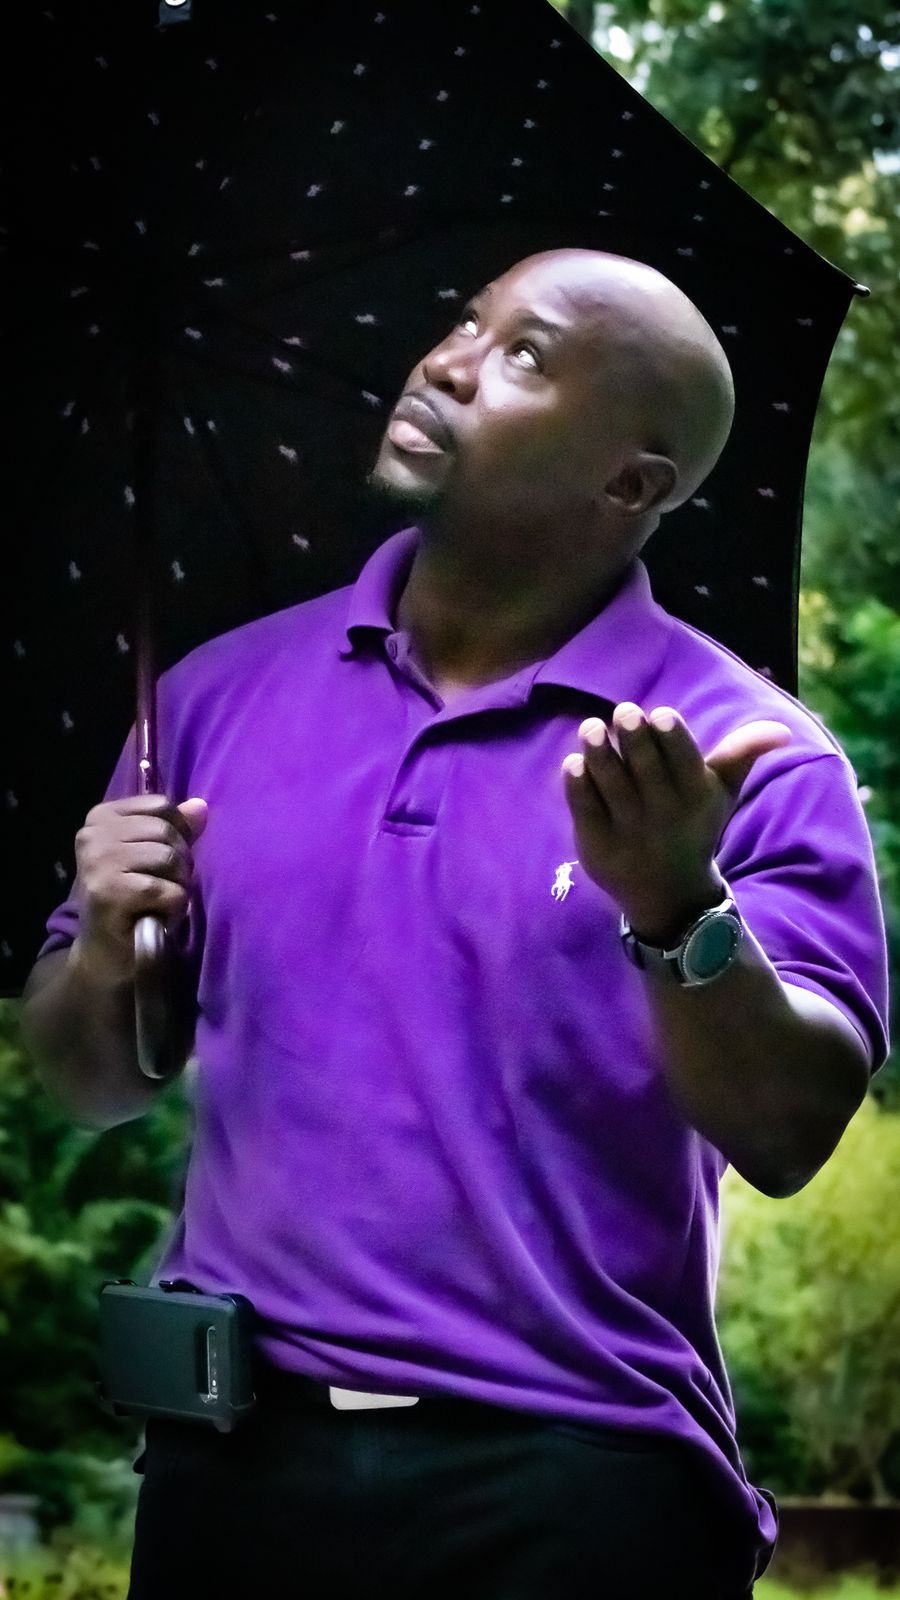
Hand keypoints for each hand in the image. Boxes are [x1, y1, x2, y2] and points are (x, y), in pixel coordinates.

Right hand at [74, 794, 208, 980]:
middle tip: (163, 887)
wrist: (106, 953)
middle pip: (166, 832)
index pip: (161, 805)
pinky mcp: (108, 893)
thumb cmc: (131, 899)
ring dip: (177, 885)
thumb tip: (200, 807)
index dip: (177, 832)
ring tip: (159, 901)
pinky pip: (167, 890)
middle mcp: (93, 836)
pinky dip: (173, 907)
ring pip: (169, 858)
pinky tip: (157, 916)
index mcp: (101, 818)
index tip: (162, 860)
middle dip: (179, 862)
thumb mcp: (151, 856)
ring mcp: (97, 863)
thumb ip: (175, 828)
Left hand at [561, 702, 790, 942]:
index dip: (672, 738)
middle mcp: (663, 814)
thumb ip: (742, 755)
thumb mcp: (722, 793)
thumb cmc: (693, 825)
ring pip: (612, 785)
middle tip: (624, 712)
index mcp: (695, 796)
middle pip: (647, 770)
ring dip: (600, 754)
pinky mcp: (598, 844)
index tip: (661, 714)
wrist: (669, 892)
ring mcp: (628, 830)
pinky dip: (578, 785)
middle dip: (635, 739)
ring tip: (590, 727)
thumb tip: (782, 731)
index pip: (685, 763)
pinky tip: (574, 762)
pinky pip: (586, 809)